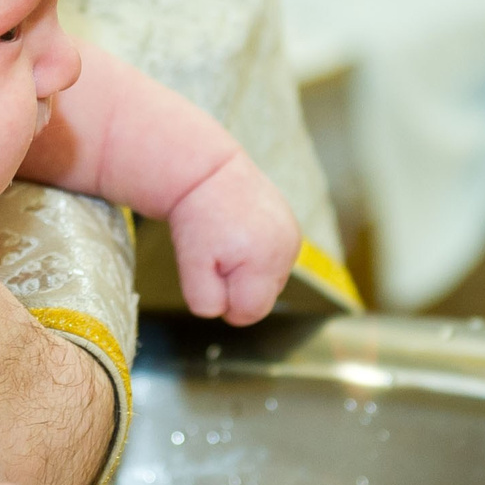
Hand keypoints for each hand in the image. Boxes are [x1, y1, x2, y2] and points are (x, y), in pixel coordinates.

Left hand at [163, 154, 297, 323]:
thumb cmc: (197, 218)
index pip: (249, 312)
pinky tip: (242, 233)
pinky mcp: (294, 230)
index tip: (210, 271)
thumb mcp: (190, 266)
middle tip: (217, 252)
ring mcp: (293, 239)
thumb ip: (205, 300)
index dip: (225, 301)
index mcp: (263, 261)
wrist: (208, 172)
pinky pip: (275, 261)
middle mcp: (286, 251)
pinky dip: (258, 254)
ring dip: (248, 270)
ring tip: (230, 239)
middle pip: (263, 298)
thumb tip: (224, 311)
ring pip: (269, 280)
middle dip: (237, 285)